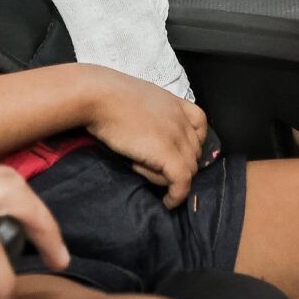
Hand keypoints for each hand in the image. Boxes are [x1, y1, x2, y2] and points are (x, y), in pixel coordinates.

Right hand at [78, 65, 210, 207]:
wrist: (99, 97)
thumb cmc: (107, 96)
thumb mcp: (136, 100)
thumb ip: (150, 115)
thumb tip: (147, 138)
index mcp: (173, 103)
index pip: (199, 124)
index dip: (193, 142)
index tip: (178, 152)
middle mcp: (180, 119)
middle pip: (194, 151)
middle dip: (180, 164)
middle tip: (157, 170)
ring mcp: (176, 136)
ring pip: (189, 168)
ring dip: (173, 178)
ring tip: (149, 176)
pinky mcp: (167, 154)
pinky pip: (182, 181)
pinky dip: (177, 195)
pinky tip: (168, 202)